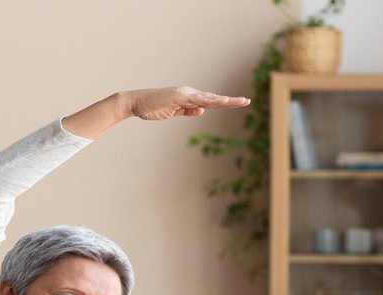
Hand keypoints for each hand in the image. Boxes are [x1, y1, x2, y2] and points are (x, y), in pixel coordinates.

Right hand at [122, 86, 250, 120]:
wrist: (135, 103)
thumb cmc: (151, 108)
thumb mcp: (172, 112)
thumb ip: (187, 111)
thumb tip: (202, 111)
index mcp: (188, 98)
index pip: (209, 101)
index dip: (223, 103)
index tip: (237, 103)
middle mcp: (189, 93)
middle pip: (213, 98)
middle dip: (230, 101)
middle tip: (246, 101)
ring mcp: (184, 94)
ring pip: (209, 98)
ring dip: (224, 101)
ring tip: (240, 102)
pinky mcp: (178, 96)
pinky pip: (197, 100)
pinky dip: (209, 101)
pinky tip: (220, 102)